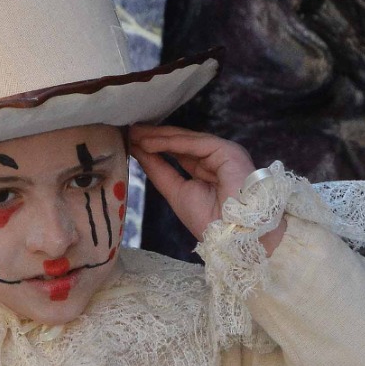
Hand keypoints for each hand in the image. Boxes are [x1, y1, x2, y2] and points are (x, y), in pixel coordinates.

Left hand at [126, 125, 285, 252]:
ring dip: (159, 136)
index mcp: (208, 170)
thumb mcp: (176, 192)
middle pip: (181, 144)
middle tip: (130, 130)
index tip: (132, 141)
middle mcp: (216, 158)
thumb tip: (139, 152)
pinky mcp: (227, 151)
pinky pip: (193, 143)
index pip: (179, 153)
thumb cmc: (209, 221)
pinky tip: (149, 142)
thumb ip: (159, 171)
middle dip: (155, 137)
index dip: (156, 146)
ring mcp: (223, 153)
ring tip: (135, 133)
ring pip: (186, 140)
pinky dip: (169, 142)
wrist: (233, 235)